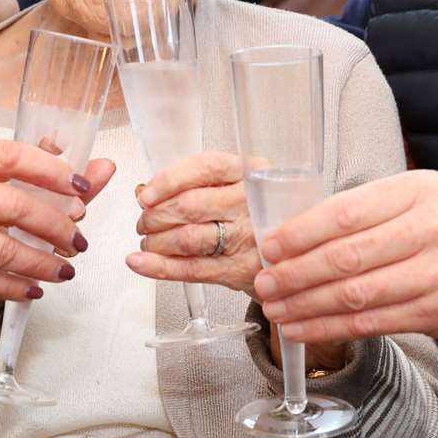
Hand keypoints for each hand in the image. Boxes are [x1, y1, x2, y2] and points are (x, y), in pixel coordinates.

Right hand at [0, 141, 115, 314]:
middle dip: (59, 225)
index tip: (81, 184)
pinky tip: (32, 290)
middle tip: (79, 238)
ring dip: (44, 263)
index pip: (12, 156)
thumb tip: (46, 167)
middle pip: (18, 205)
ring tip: (65, 269)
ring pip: (8, 248)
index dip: (53, 170)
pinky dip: (15, 287)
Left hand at [124, 151, 260, 295]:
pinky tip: (141, 262)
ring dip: (156, 240)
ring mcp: (248, 238)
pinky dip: (159, 266)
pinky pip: (190, 268)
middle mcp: (251, 203)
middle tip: (145, 221)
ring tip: (150, 241)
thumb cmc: (259, 214)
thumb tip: (146, 191)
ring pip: (187, 237)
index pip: (205, 168)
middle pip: (190, 205)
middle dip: (155, 215)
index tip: (148, 193)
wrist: (295, 251)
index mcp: (253, 173)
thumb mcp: (240, 185)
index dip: (169, 180)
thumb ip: (197, 183)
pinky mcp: (239, 270)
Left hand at [252, 169, 437, 344]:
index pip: (347, 213)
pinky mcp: (437, 313)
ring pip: (356, 295)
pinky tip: (304, 328)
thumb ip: (366, 210)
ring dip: (307, 306)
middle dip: (296, 274)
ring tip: (275, 310)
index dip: (302, 233)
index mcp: (418, 191)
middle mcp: (432, 231)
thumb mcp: (417, 198)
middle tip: (263, 283)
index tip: (270, 247)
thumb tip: (295, 233)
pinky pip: (372, 323)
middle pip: (347, 257)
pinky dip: (330, 328)